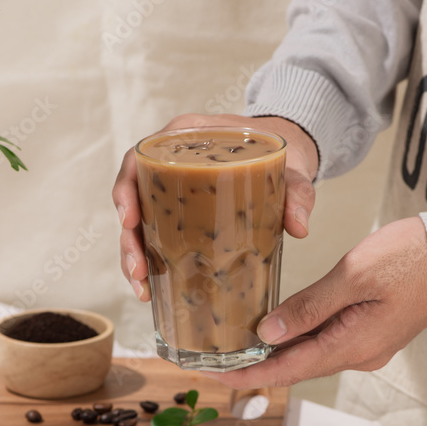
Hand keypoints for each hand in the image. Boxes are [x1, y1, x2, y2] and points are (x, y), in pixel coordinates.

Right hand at [113, 113, 318, 300]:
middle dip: (128, 238)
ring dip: (134, 256)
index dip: (126, 190)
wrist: (288, 161)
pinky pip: (155, 235)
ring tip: (143, 288)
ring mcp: (172, 190)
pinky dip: (151, 261)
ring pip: (138, 222)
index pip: (138, 159)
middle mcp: (170, 162)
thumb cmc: (282, 156)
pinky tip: (153, 287)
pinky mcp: (179, 213)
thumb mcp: (291, 171)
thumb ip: (297, 193)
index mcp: (185, 138)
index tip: (129, 219)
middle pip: (131, 197)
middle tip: (138, 269)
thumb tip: (299, 228)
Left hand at [207, 217, 426, 388]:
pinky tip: (280, 326)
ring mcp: (367, 345)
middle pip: (297, 367)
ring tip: (239, 344)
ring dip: (277, 353)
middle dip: (256, 366)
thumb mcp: (352, 276)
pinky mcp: (372, 332)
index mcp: (352, 346)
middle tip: (217, 358)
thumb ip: (308, 307)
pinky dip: (299, 338)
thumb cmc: (411, 258)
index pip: (287, 370)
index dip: (248, 374)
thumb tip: (268, 334)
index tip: (214, 374)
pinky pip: (327, 341)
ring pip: (312, 354)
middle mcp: (359, 354)